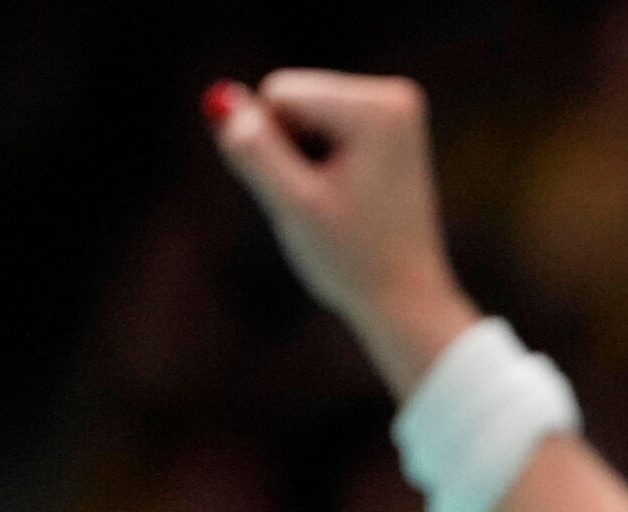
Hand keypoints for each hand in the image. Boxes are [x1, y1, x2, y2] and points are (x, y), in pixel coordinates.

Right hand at [207, 71, 479, 394]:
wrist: (406, 300)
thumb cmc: (353, 260)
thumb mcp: (293, 205)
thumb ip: (252, 149)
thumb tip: (220, 97)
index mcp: (378, 108)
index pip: (278, 96)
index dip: (275, 149)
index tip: (317, 193)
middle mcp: (394, 97)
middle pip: (290, 100)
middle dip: (290, 153)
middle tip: (328, 203)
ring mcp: (395, 110)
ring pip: (300, 115)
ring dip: (303, 161)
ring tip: (340, 203)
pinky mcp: (388, 128)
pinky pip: (320, 128)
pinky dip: (321, 163)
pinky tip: (349, 198)